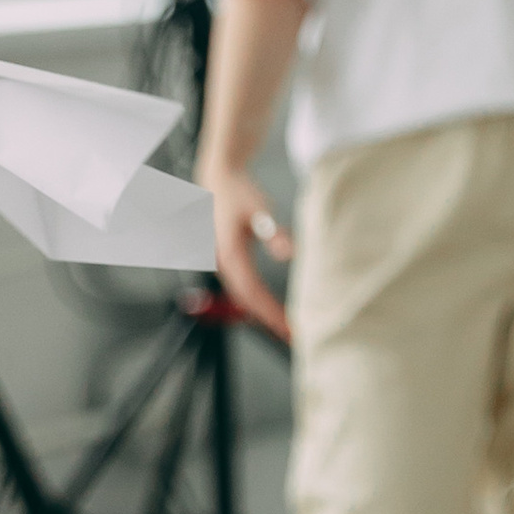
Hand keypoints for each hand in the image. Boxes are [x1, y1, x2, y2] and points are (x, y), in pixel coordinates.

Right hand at [208, 170, 292, 338]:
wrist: (218, 178)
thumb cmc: (238, 191)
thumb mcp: (259, 208)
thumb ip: (272, 231)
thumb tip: (288, 252)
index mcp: (229, 254)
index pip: (252, 293)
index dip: (271, 312)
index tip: (290, 327)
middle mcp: (221, 263)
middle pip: (247, 301)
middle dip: (270, 319)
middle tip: (295, 335)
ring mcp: (221, 263)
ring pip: (243, 296)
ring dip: (264, 312)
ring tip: (287, 326)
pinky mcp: (226, 261)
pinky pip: (241, 287)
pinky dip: (257, 301)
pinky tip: (272, 308)